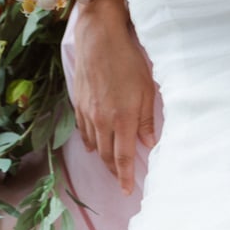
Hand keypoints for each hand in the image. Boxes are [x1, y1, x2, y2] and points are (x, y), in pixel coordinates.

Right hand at [72, 0, 155, 194]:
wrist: (99, 38)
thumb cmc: (128, 61)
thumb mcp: (146, 91)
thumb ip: (147, 120)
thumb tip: (150, 143)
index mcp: (122, 120)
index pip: (124, 158)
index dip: (125, 177)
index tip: (127, 191)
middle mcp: (102, 120)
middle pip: (107, 155)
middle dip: (115, 171)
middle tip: (122, 180)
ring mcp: (87, 112)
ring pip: (95, 144)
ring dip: (104, 157)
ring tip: (112, 165)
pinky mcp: (79, 103)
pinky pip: (83, 130)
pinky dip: (90, 141)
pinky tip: (93, 145)